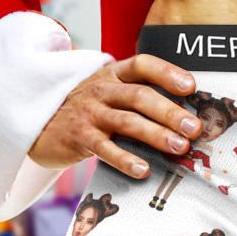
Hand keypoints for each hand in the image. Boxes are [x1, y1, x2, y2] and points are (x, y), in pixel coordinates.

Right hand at [29, 53, 199, 178]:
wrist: (42, 125)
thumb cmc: (91, 109)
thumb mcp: (112, 93)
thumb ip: (141, 96)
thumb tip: (188, 113)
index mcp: (115, 74)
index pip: (143, 65)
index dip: (168, 73)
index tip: (191, 87)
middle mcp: (103, 89)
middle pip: (140, 96)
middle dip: (170, 112)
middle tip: (194, 128)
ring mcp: (90, 113)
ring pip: (127, 122)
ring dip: (156, 135)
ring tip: (180, 147)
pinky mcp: (80, 138)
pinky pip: (105, 149)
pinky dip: (125, 159)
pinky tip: (144, 170)